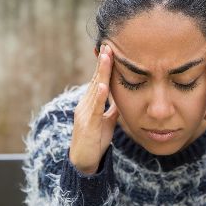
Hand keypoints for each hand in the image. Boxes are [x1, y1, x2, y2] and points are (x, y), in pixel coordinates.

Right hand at [69, 44, 118, 174]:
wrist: (84, 160)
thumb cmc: (96, 139)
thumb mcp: (107, 120)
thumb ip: (112, 108)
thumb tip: (121, 98)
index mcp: (92, 103)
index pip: (99, 80)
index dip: (104, 66)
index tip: (110, 51)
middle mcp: (86, 104)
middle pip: (96, 80)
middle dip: (102, 63)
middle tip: (108, 45)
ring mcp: (86, 113)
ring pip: (95, 90)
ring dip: (101, 73)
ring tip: (106, 57)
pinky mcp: (89, 125)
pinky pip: (96, 109)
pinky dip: (99, 97)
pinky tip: (103, 86)